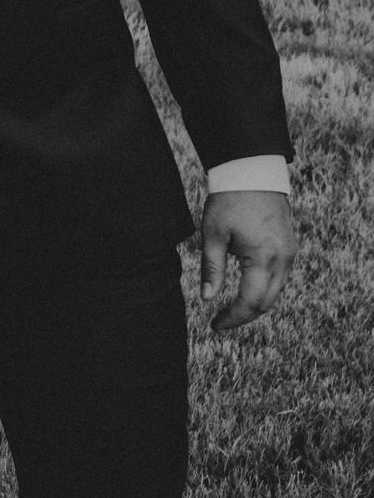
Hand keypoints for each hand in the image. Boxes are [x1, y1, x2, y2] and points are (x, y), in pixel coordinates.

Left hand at [199, 188, 295, 331]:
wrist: (252, 172)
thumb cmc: (229, 200)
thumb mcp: (213, 234)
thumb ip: (212, 269)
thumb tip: (207, 299)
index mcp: (263, 257)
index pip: (250, 301)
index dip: (232, 317)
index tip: (214, 324)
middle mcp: (283, 259)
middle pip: (267, 303)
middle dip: (244, 316)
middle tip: (220, 321)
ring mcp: (290, 254)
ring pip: (276, 292)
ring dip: (255, 304)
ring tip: (230, 309)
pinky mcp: (290, 247)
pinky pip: (280, 278)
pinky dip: (264, 290)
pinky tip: (246, 290)